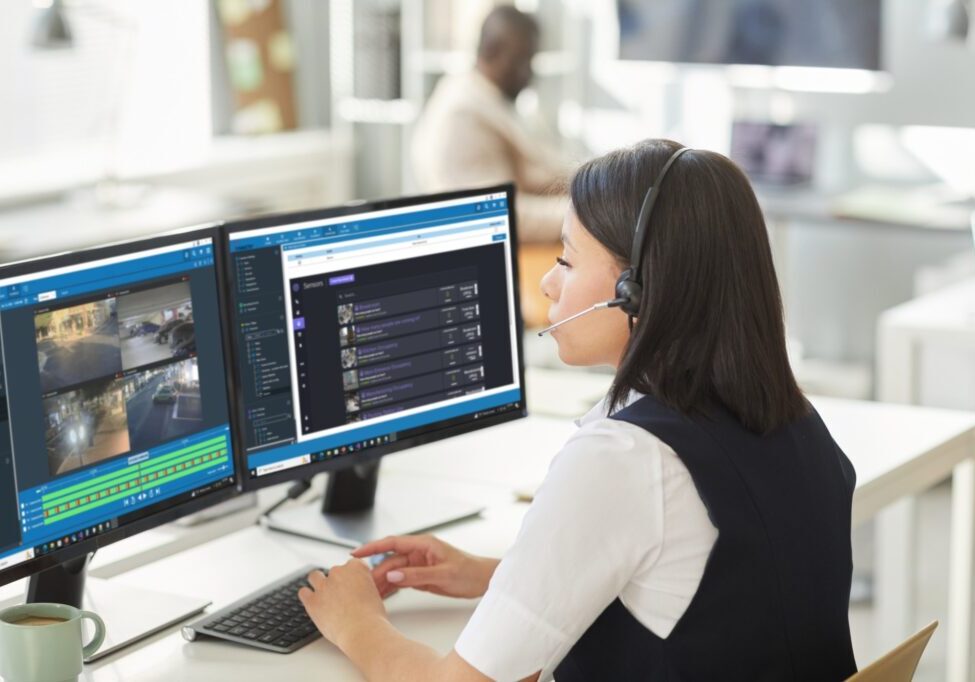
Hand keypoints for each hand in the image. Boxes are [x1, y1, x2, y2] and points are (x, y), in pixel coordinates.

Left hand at [297, 560, 387, 649]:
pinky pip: (303, 592)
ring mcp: (323, 585)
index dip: (352, 577)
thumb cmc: (372, 617)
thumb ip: (364, 587)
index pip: (351, 565)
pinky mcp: (312, 600)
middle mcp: (338, 572)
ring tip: (324, 596)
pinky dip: (307, 596)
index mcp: (356, 567)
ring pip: (315, 576)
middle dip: (336, 582)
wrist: (363, 631)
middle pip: (334, 571)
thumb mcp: (375, 594)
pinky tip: (313, 603)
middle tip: (341, 596)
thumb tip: (357, 591)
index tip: (353, 586)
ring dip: (319, 584)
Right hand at [352, 534, 498, 599]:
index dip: (372, 547)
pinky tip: (382, 595)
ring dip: (382, 582)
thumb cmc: (468, 571)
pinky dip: (391, 587)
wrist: (482, 581)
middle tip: (362, 586)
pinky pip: (401, 580)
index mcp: (423, 544)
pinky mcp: (420, 576)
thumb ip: (416, 575)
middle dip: (376, 572)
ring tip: (368, 593)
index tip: (356, 552)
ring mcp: (418, 565)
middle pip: (390, 561)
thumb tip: (392, 574)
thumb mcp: (442, 574)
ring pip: (394, 572)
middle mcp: (418, 553)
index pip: (392, 543)